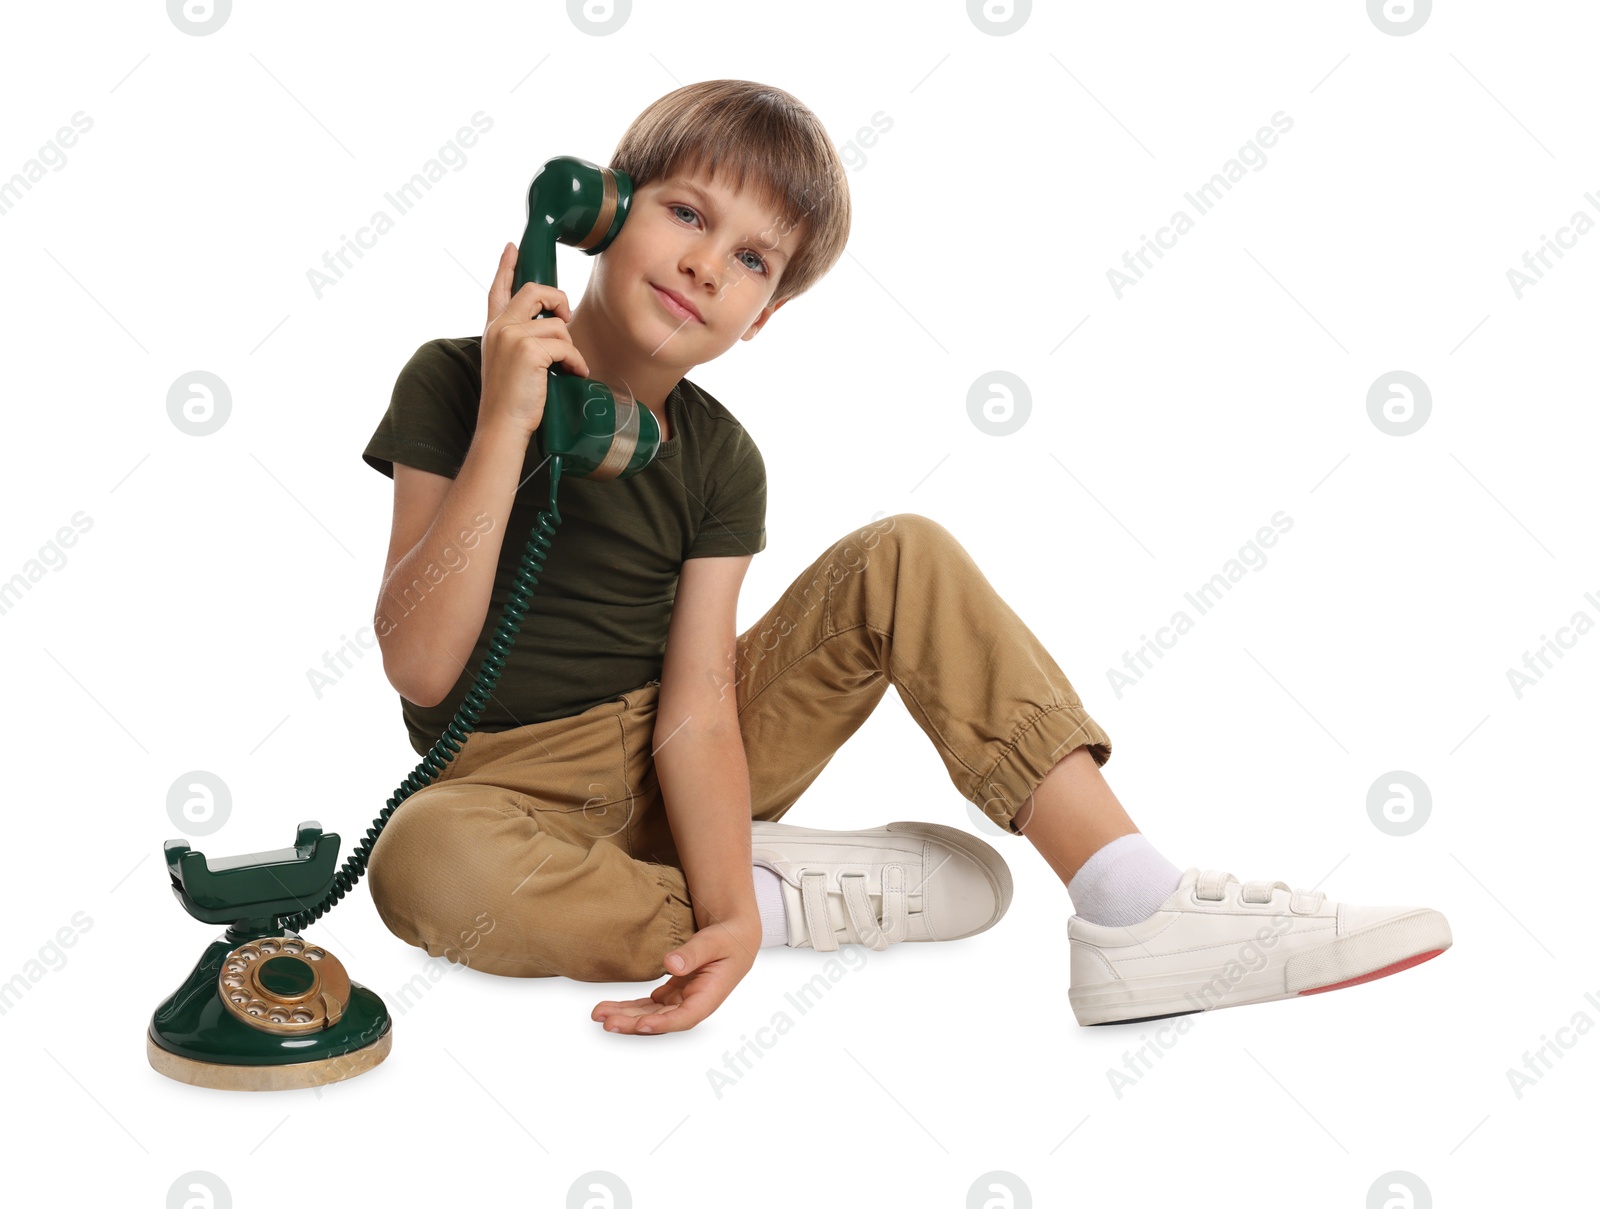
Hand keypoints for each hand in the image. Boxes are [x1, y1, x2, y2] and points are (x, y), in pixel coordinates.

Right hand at [479, 241, 591, 438]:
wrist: (502, 425)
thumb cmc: (511, 401)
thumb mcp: (509, 363)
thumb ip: (522, 341)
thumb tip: (554, 327)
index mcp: (493, 329)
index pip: (498, 290)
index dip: (506, 266)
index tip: (513, 247)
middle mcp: (500, 327)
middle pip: (534, 291)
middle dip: (558, 300)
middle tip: (567, 318)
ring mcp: (512, 336)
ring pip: (557, 325)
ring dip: (570, 347)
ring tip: (568, 366)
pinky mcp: (528, 350)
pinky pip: (566, 345)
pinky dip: (576, 361)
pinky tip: (575, 373)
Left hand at [591, 916, 761, 1035]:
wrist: (734, 938)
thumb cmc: (730, 939)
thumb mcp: (716, 941)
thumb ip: (694, 953)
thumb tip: (671, 964)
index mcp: (709, 997)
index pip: (685, 1017)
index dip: (662, 1024)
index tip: (640, 1024)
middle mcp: (694, 1005)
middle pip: (661, 1021)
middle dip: (632, 1023)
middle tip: (605, 1020)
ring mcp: (682, 1001)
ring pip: (650, 1015)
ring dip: (625, 1016)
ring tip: (599, 1014)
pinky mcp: (673, 994)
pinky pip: (648, 1005)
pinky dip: (630, 1007)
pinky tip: (610, 1007)